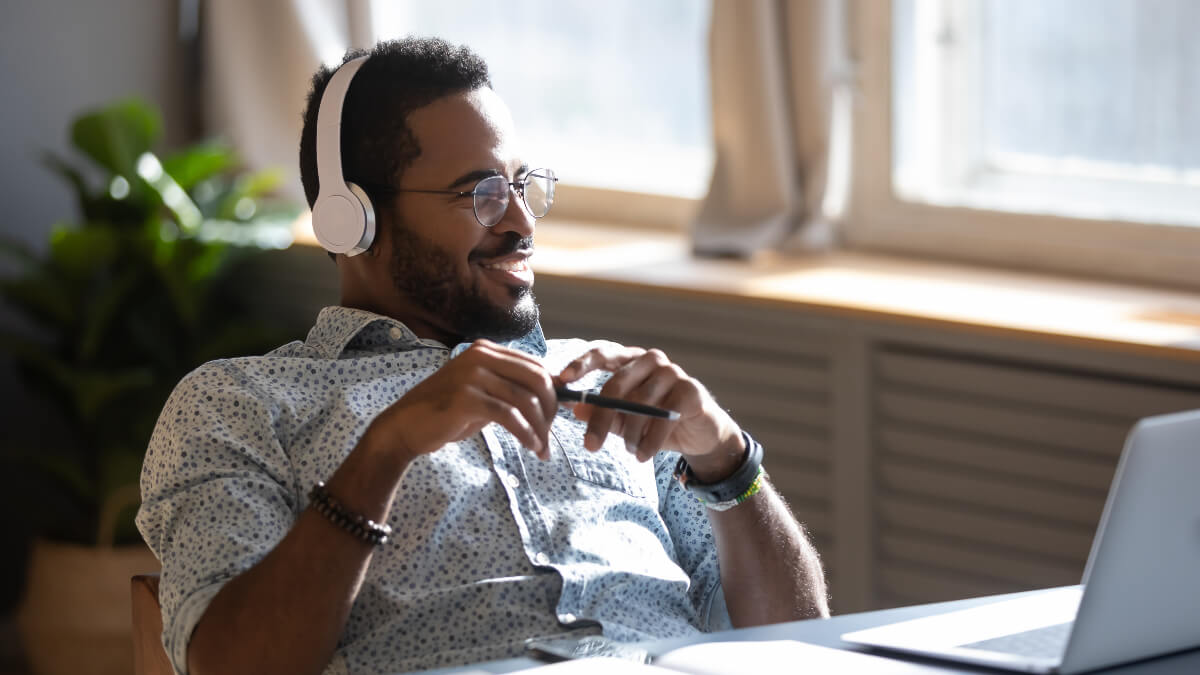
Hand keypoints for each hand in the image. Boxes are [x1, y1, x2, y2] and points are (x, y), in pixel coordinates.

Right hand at [367, 340, 557, 461]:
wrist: (404, 427)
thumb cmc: (445, 413)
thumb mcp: (481, 394)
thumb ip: (509, 390)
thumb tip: (550, 398)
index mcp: (486, 350)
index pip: (536, 365)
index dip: (552, 392)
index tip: (555, 417)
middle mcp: (481, 356)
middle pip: (537, 379)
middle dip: (550, 410)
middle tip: (550, 434)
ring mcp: (473, 375)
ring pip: (525, 400)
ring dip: (540, 428)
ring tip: (542, 448)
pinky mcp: (466, 398)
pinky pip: (509, 416)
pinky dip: (525, 433)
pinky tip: (530, 446)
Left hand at [559, 344, 744, 479]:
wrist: (699, 434)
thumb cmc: (657, 422)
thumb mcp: (624, 420)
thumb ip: (603, 412)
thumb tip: (576, 409)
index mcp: (630, 360)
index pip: (603, 353)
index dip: (581, 365)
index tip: (562, 381)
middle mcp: (650, 360)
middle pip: (616, 385)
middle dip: (600, 419)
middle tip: (590, 445)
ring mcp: (672, 372)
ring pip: (639, 405)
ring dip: (629, 435)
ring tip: (629, 451)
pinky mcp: (691, 390)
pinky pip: (663, 418)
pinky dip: (649, 442)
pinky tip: (643, 455)